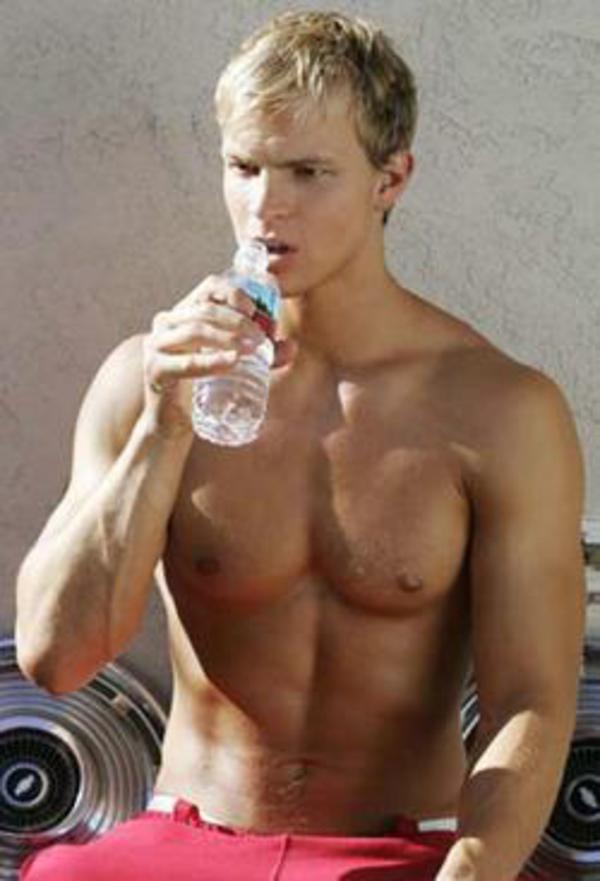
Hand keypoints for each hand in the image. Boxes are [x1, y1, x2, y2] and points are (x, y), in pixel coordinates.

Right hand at [142, 275, 293, 435]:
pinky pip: (184, 362)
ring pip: (194, 330)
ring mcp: (156, 345)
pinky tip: (231, 362)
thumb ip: (261, 355)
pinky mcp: (154, 370)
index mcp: (184, 312)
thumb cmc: (203, 387)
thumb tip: (292, 347)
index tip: (256, 311)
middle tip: (261, 338)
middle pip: (205, 308)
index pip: (209, 287)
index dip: (234, 293)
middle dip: (238, 321)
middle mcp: (166, 323)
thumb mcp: (233, 364)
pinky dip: (210, 361)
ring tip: (252, 349)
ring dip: (228, 337)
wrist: (173, 422)